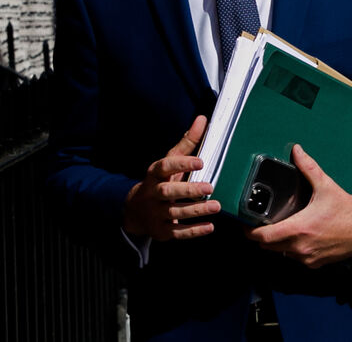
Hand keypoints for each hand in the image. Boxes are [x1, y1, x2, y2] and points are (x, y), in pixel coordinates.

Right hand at [122, 115, 219, 240]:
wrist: (135, 211)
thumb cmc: (159, 182)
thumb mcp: (168, 162)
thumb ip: (187, 143)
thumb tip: (202, 120)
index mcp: (154, 174)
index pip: (165, 166)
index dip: (181, 164)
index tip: (200, 162)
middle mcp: (152, 193)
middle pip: (168, 192)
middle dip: (188, 190)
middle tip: (209, 187)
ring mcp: (155, 214)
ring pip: (174, 213)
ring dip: (196, 211)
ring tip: (216, 206)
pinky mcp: (161, 231)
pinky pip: (177, 232)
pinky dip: (193, 231)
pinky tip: (209, 226)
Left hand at [245, 144, 351, 267]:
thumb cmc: (347, 210)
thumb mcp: (326, 185)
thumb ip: (308, 167)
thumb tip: (296, 150)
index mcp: (300, 228)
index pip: (264, 237)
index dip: (250, 231)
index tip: (245, 224)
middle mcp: (301, 247)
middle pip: (268, 246)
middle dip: (261, 236)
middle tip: (258, 222)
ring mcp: (308, 257)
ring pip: (281, 252)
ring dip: (276, 243)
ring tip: (277, 227)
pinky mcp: (316, 263)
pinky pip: (295, 257)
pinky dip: (291, 249)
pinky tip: (295, 236)